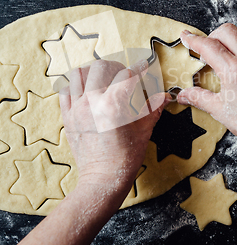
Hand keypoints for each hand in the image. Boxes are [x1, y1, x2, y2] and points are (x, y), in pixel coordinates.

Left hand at [59, 59, 170, 199]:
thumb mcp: (143, 131)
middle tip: (123, 74)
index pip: (127, 74)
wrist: (103, 179)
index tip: (143, 66)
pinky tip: (86, 91)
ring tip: (102, 79)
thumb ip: (153, 109)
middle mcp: (92, 102)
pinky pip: (65, 90)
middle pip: (101, 66)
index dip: (139, 68)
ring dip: (93, 72)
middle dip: (115, 66)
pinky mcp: (67, 117)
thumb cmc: (125, 158)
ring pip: (79, 73)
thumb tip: (164, 96)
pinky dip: (75, 85)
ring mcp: (77, 109)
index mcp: (113, 105)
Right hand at [178, 23, 236, 154]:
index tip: (186, 37)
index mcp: (233, 70)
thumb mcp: (218, 109)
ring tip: (228, 46)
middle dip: (212, 36)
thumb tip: (182, 95)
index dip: (193, 39)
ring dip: (233, 34)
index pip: (208, 45)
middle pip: (226, 31)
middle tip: (208, 49)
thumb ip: (198, 97)